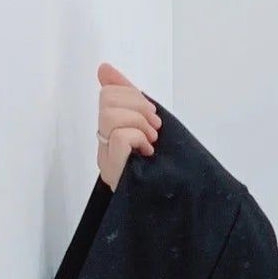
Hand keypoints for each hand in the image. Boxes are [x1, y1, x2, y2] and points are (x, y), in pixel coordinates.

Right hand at [96, 62, 160, 189]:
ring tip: (151, 140)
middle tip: (154, 128)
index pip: (108, 93)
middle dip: (137, 106)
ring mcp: (107, 160)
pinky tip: (146, 152)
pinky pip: (119, 136)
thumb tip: (104, 68)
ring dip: (138, 123)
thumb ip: (131, 101)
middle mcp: (104, 147)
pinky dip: (137, 138)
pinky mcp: (114, 171)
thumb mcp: (149, 130)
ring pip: (110, 116)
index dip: (131, 94)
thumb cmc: (164, 172)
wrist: (173, 210)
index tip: (151, 114)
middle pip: (107, 100)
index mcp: (111, 134)